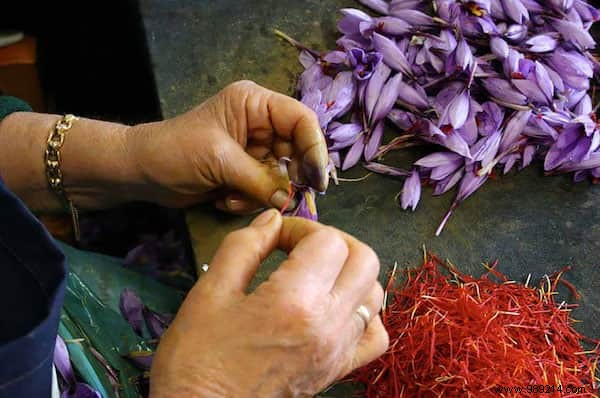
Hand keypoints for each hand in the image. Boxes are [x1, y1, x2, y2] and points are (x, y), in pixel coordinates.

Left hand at [127, 81, 328, 211]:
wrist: (140, 173)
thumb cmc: (175, 152)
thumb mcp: (220, 161)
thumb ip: (261, 180)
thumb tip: (292, 200)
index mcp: (255, 104)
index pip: (301, 120)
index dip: (315, 149)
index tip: (317, 182)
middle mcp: (260, 124)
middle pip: (297, 151)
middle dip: (289, 179)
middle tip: (285, 200)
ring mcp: (254, 150)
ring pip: (282, 176)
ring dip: (262, 193)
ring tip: (234, 197)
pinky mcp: (246, 172)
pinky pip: (266, 190)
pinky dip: (248, 200)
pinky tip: (223, 199)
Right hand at [150, 210, 388, 396]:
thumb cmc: (198, 356)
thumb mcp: (210, 291)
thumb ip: (245, 245)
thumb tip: (273, 219)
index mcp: (296, 301)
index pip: (327, 241)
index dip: (300, 228)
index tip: (274, 239)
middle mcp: (329, 324)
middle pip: (364, 258)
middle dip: (334, 241)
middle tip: (300, 248)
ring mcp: (339, 350)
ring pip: (374, 292)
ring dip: (349, 272)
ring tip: (315, 274)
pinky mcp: (339, 370)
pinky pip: (375, 335)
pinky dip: (364, 313)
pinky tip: (336, 309)